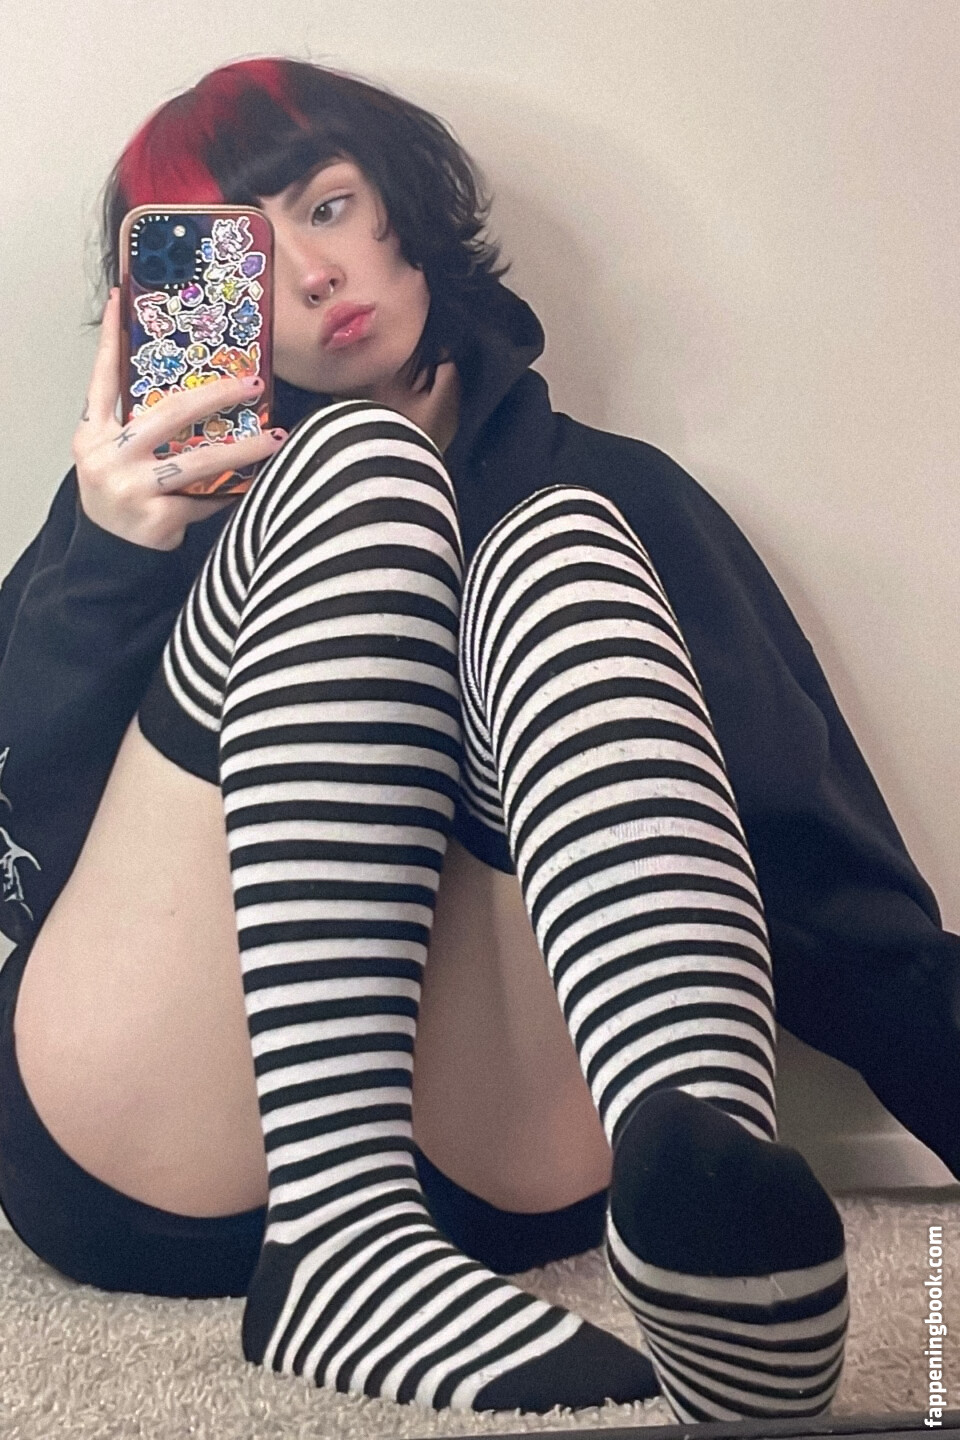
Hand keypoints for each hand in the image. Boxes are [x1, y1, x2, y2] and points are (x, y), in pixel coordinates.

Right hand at [72, 288, 287, 551]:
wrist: (108, 558)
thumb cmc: (122, 496)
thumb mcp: (118, 456)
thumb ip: (140, 426)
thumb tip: (199, 390)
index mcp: (93, 433)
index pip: (102, 377)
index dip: (110, 339)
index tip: (121, 300)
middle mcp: (107, 456)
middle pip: (167, 413)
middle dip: (215, 395)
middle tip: (253, 382)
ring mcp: (129, 487)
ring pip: (197, 460)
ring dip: (242, 448)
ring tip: (275, 437)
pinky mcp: (154, 518)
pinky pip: (204, 498)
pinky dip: (230, 491)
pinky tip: (257, 482)